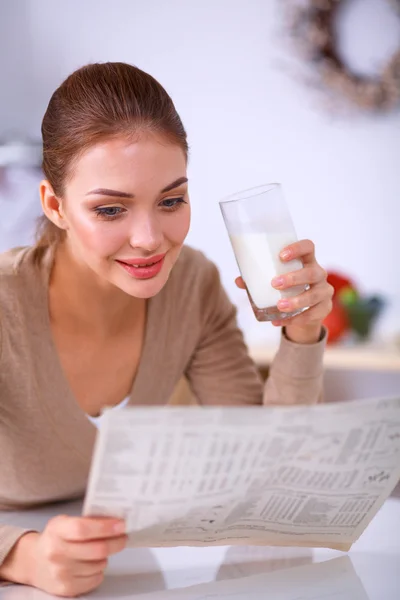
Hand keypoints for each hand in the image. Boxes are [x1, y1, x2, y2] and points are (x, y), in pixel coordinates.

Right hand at [2, 515, 126, 596]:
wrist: (33, 562)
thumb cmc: (55, 538)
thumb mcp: (64, 522)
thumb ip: (87, 521)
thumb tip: (116, 521)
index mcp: (57, 530)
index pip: (83, 529)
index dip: (105, 527)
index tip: (121, 525)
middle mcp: (56, 552)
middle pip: (97, 549)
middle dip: (116, 542)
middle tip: (123, 537)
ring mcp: (60, 573)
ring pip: (99, 564)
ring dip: (106, 557)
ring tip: (100, 551)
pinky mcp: (66, 588)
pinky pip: (95, 579)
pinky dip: (99, 570)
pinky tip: (92, 564)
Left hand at [235, 239, 332, 343]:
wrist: (305, 313)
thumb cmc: (287, 290)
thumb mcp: (275, 282)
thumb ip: (257, 280)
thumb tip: (238, 281)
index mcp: (307, 261)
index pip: (308, 247)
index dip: (297, 248)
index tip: (281, 255)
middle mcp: (319, 274)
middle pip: (313, 272)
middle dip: (294, 278)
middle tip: (275, 283)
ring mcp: (324, 292)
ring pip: (315, 295)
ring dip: (297, 301)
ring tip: (280, 306)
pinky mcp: (324, 309)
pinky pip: (312, 314)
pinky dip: (295, 319)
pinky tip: (279, 321)